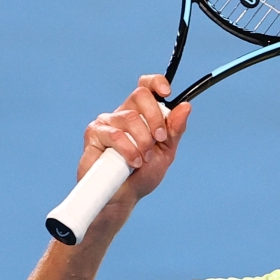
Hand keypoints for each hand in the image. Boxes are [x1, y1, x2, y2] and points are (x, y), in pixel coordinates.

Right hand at [79, 75, 190, 207]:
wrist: (124, 197)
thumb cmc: (143, 174)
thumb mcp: (166, 151)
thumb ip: (175, 130)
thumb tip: (186, 107)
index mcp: (142, 114)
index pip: (146, 86)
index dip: (156, 83)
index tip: (167, 92)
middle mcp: (124, 113)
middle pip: (140, 95)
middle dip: (156, 119)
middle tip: (159, 139)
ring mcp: (107, 122)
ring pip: (131, 117)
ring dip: (143, 141)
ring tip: (143, 159)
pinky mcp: (93, 134)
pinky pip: (115, 134)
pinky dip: (128, 150)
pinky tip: (132, 162)